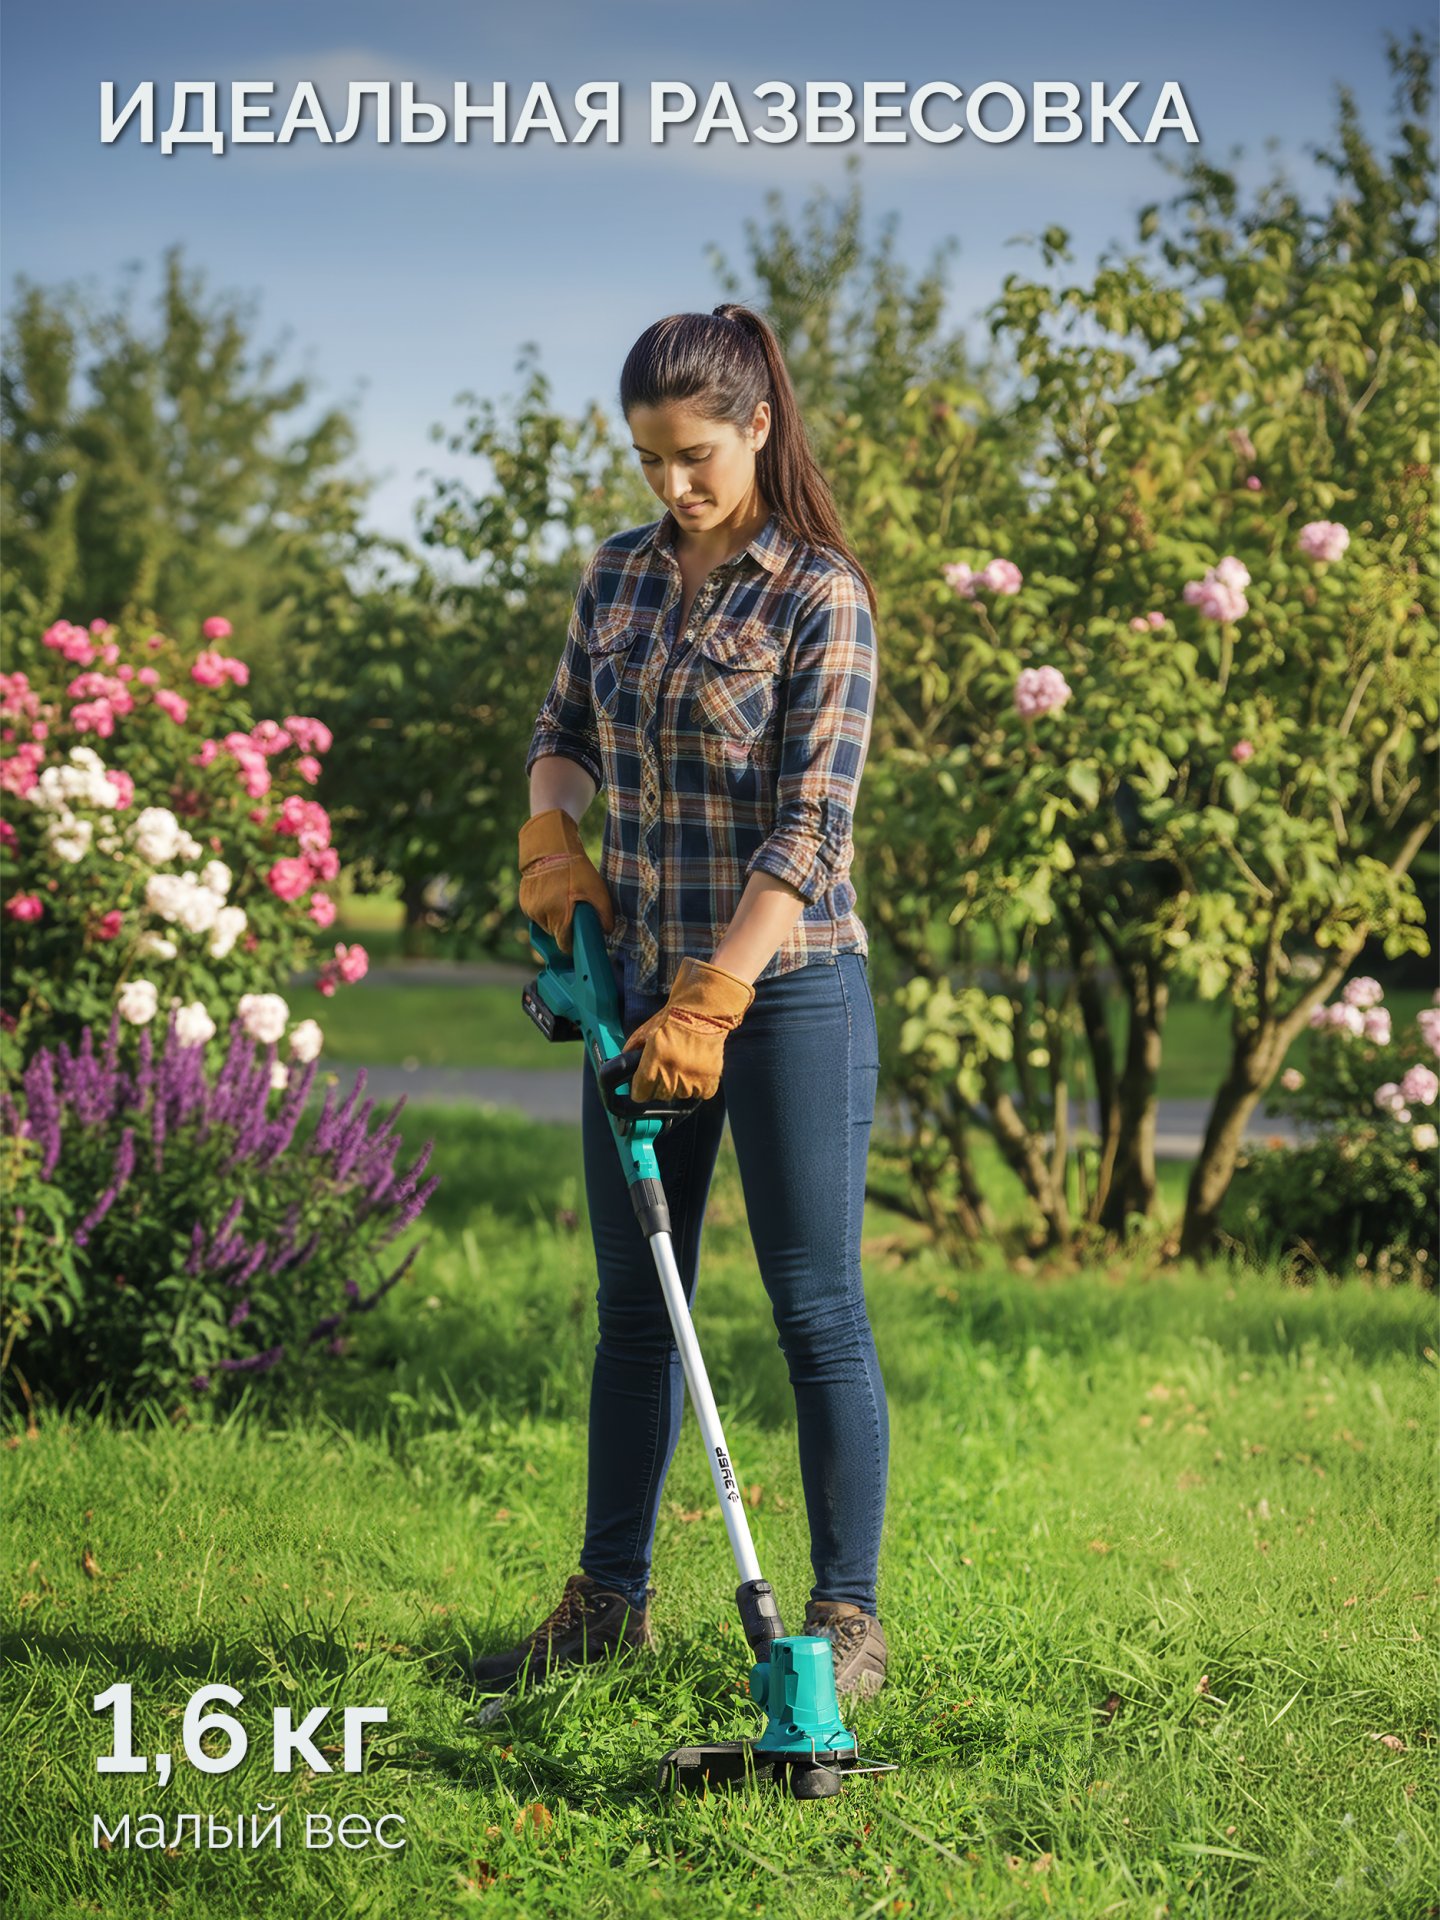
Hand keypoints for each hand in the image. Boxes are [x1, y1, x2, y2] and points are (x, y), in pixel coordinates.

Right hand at [518, 809, 614, 953]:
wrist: (550, 847)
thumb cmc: (575, 869)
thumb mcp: (596, 890)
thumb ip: (604, 914)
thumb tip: (606, 932)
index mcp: (559, 915)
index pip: (564, 945)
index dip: (573, 944)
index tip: (579, 939)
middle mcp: (542, 915)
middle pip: (555, 935)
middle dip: (565, 927)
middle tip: (574, 911)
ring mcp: (530, 909)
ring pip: (545, 925)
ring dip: (554, 918)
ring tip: (563, 900)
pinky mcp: (524, 902)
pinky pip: (536, 915)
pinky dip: (545, 910)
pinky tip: (552, 895)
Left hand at [622, 957, 754, 1101]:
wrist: (702, 1011)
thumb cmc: (672, 1019)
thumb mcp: (645, 1032)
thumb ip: (632, 1052)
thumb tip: (622, 1070)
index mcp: (655, 1058)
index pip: (640, 1094)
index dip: (640, 1088)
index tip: (643, 1083)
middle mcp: (674, 1071)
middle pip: (659, 1096)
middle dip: (659, 1084)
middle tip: (665, 1066)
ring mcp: (693, 1077)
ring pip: (679, 1095)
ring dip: (678, 1085)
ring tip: (682, 1064)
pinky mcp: (710, 1081)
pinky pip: (698, 1095)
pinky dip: (696, 1086)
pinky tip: (694, 1068)